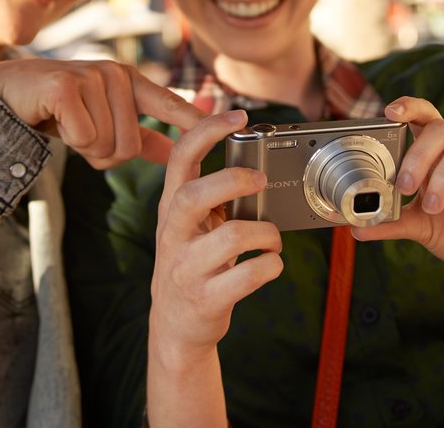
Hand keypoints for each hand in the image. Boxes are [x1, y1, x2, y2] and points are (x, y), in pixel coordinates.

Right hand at [0, 58, 205, 167]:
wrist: (4, 93)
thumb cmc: (57, 109)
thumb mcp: (102, 122)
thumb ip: (139, 137)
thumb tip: (175, 155)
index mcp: (131, 84)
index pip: (174, 106)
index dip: (204, 119)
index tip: (241, 120)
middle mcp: (117, 75)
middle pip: (130, 146)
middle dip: (103, 154)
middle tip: (81, 134)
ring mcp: (93, 76)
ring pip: (108, 145)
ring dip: (84, 148)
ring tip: (68, 125)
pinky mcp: (67, 86)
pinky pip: (85, 138)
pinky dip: (68, 140)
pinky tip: (54, 121)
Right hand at [150, 110, 283, 362]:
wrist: (176, 327)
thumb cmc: (192, 264)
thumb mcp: (189, 225)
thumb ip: (208, 191)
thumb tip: (240, 146)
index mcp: (171, 209)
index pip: (179, 158)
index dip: (206, 131)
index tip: (237, 115)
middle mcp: (173, 236)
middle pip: (192, 194)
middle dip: (230, 180)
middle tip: (260, 180)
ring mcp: (187, 269)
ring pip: (229, 238)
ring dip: (265, 233)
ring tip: (272, 239)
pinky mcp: (206, 299)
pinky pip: (247, 277)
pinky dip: (270, 266)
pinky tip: (271, 264)